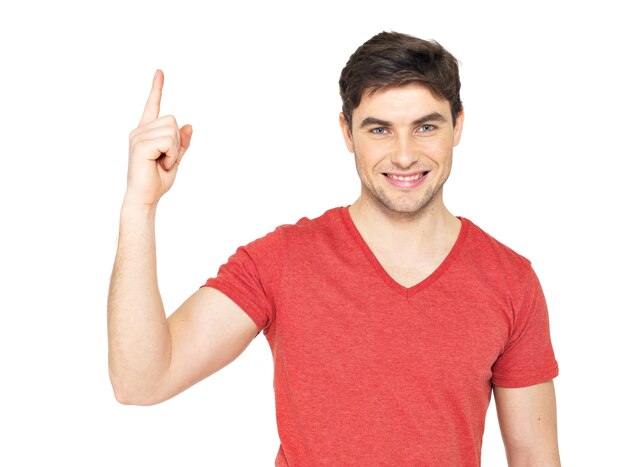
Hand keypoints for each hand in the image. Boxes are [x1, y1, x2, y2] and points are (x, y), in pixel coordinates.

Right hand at [125, 70, 192, 206]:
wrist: (144, 198)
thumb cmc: (156, 181)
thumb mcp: (175, 160)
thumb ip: (181, 143)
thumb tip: (189, 125)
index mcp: (147, 132)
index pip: (152, 105)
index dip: (157, 88)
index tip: (160, 72)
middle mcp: (139, 130)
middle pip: (173, 120)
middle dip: (177, 142)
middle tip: (166, 160)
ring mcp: (138, 136)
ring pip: (172, 130)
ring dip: (175, 151)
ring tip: (162, 163)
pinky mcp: (140, 144)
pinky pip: (168, 141)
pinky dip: (172, 155)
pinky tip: (161, 164)